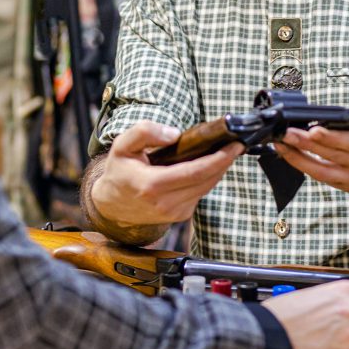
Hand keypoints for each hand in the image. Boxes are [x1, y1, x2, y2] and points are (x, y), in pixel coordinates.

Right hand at [90, 120, 240, 226]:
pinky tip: (211, 165)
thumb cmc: (119, 171)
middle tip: (237, 144)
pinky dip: (208, 179)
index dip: (218, 159)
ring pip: (206, 189)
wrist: (110, 205)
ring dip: (219, 170)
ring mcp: (173, 212)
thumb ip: (145, 132)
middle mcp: (164, 203)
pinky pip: (200, 194)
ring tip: (228, 151)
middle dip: (225, 162)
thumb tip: (175, 134)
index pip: (194, 172)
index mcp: (151, 185)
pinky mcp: (179, 215)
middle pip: (206, 181)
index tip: (234, 146)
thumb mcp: (122, 145)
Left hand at [273, 79, 348, 198]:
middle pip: (333, 154)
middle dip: (308, 144)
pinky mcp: (344, 184)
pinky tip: (287, 152)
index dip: (332, 137)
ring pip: (322, 168)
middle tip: (287, 133)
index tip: (314, 129)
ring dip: (298, 156)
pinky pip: (319, 175)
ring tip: (280, 141)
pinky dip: (301, 164)